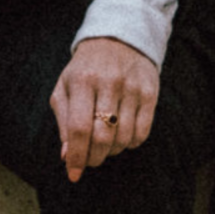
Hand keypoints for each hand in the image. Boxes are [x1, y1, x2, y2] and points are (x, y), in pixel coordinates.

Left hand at [50, 36, 159, 181]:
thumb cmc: (85, 70)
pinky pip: (142, 133)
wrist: (118, 39)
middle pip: (103, 137)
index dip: (76, 156)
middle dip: (94, 158)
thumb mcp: (65, 88)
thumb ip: (63, 122)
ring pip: (123, 138)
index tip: (73, 174)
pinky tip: (121, 136)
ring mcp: (132, 88)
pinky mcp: (151, 93)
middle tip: (90, 161)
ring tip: (104, 144)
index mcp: (82, 81)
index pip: (78, 128)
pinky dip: (130, 144)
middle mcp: (109, 84)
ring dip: (111, 151)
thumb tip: (67, 156)